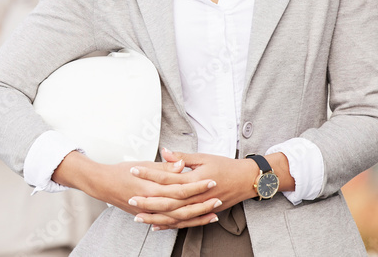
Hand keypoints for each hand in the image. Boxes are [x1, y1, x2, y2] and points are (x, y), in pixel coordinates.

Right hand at [54, 150, 217, 228]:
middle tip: (219, 199)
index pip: (180, 188)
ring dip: (196, 218)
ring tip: (213, 215)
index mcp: (151, 187)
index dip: (197, 186)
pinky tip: (194, 223)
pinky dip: (182, 224)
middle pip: (182, 207)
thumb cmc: (121, 171)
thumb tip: (181, 164)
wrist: (102, 184)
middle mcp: (151, 202)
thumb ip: (164, 167)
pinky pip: (168, 224)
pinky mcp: (147, 217)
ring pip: (177, 219)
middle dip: (202, 204)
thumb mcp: (142, 165)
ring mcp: (149, 212)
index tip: (212, 181)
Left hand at [128, 148, 259, 229]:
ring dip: (156, 217)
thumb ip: (182, 157)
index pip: (167, 177)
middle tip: (130, 198)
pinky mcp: (203, 213)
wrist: (247, 180)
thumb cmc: (225, 166)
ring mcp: (201, 207)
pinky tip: (156, 226)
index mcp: (195, 179)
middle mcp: (197, 196)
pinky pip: (184, 222)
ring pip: (174, 216)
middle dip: (148, 201)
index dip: (149, 174)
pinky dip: (170, 225)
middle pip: (168, 201)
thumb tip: (164, 151)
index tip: (134, 170)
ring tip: (138, 216)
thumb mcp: (203, 157)